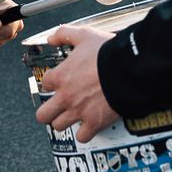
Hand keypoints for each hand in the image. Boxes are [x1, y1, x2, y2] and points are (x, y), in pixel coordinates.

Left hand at [33, 25, 118, 142]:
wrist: (129, 69)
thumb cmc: (107, 52)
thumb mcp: (84, 35)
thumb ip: (65, 34)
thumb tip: (51, 38)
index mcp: (60, 76)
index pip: (44, 84)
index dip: (52, 83)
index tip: (60, 83)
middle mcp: (65, 97)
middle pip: (43, 114)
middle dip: (48, 112)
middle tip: (56, 108)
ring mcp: (78, 111)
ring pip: (59, 126)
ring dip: (65, 121)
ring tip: (72, 116)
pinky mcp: (94, 122)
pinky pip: (82, 137)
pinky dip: (85, 133)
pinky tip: (89, 125)